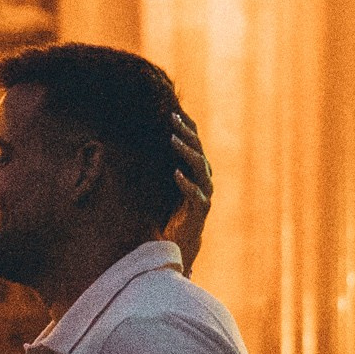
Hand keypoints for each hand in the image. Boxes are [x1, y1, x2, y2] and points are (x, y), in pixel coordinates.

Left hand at [164, 110, 212, 271]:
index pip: (195, 143)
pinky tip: (176, 174)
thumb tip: (150, 142)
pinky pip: (195, 194)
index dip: (187, 127)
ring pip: (200, 168)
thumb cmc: (174, 210)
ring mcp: (204, 194)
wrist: (182, 241)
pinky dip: (186, 183)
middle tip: (172, 118)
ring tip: (173, 140)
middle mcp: (204, 179)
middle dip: (186, 133)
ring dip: (186, 152)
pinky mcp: (200, 210)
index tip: (174, 111)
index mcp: (198, 170)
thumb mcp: (168, 183)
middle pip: (198, 151)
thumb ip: (166, 164)